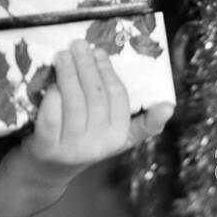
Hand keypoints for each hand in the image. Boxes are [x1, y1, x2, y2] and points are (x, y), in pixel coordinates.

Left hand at [20, 38, 175, 182]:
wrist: (48, 171)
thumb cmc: (83, 142)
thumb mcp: (116, 136)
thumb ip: (141, 121)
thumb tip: (169, 106)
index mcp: (119, 137)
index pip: (118, 97)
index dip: (108, 72)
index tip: (100, 52)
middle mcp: (98, 145)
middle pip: (96, 97)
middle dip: (87, 66)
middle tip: (78, 45)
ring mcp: (72, 149)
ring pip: (75, 104)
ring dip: (69, 74)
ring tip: (63, 55)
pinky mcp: (47, 149)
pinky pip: (52, 118)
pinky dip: (52, 98)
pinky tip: (51, 83)